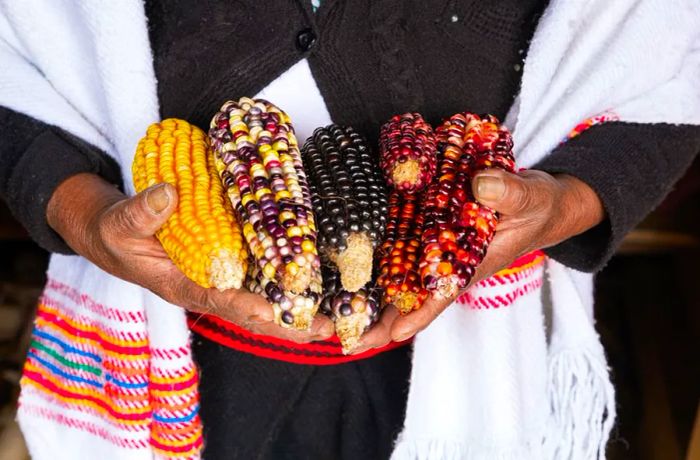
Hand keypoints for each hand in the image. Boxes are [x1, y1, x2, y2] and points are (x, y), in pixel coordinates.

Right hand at [46, 173, 333, 341]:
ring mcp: (224, 280)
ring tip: (333, 319)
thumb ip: (140, 213)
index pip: (219, 300)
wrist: (118, 235)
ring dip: (297, 312)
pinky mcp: (233, 266)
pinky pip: (263, 282)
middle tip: (325, 329)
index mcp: (183, 286)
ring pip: (264, 303)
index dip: (246, 307)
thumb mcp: (120, 224)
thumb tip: (167, 195)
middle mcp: (210, 289)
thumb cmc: (118, 235)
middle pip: (253, 314)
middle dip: (288, 324)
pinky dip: (288, 288)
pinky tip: (318, 285)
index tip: (273, 313)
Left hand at [351, 169, 603, 352]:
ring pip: (392, 278)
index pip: (442, 295)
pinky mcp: (421, 230)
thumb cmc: (538, 208)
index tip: (395, 333)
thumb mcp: (531, 199)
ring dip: (362, 295)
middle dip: (374, 319)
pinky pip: (393, 247)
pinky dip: (369, 259)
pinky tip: (338, 266)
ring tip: (323, 316)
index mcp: (470, 266)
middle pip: (405, 298)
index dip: (419, 314)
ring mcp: (430, 250)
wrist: (536, 201)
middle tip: (334, 335)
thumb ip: (510, 193)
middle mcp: (444, 264)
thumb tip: (482, 185)